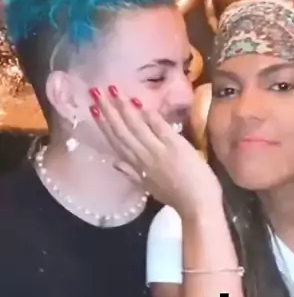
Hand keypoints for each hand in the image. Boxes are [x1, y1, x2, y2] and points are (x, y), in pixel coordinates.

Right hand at [90, 88, 221, 217]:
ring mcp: (158, 151)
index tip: (93, 109)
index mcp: (137, 167)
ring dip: (123, 107)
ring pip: (135, 127)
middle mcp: (143, 157)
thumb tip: (114, 163)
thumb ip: (131, 174)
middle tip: (96, 92)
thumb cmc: (177, 197)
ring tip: (112, 91)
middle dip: (108, 111)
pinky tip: (137, 101)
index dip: (104, 125)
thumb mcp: (150, 187)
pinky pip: (158, 127)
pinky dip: (148, 115)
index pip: (116, 142)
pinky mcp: (175, 146)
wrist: (198, 205)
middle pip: (121, 131)